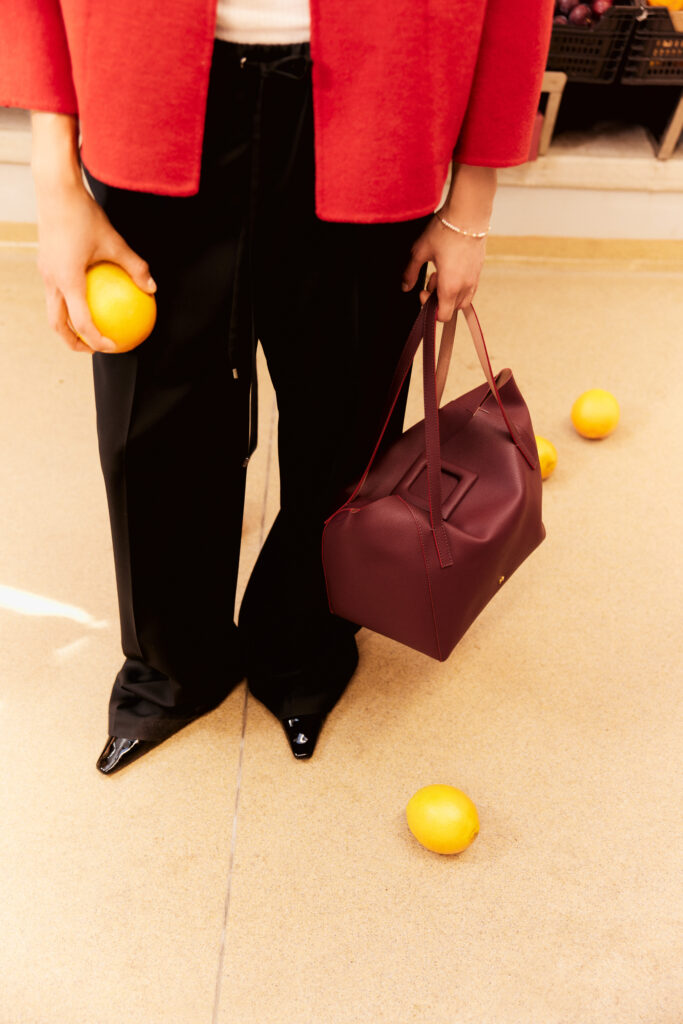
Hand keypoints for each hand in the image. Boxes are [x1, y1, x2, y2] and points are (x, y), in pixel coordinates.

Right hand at [35, 181, 155, 353]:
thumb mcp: (115, 242)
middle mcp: (52, 280)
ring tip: (87, 328)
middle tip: (93, 349)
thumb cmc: (84, 214)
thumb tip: (152, 287)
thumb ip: (134, 267)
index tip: (112, 347)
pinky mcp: (45, 262)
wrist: (54, 189)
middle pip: (57, 323)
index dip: (96, 340)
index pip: (81, 322)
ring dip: (68, 323)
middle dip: (73, 342)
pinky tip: (87, 296)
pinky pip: (55, 290)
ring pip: (53, 308)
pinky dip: (68, 301)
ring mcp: (45, 272)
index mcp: (67, 281)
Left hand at [401, 214, 486, 323]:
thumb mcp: (420, 251)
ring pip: (462, 300)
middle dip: (439, 301)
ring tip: (441, 274)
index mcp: (450, 287)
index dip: (429, 309)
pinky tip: (451, 267)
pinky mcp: (479, 269)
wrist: (469, 213)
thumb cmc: (444, 231)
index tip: (422, 291)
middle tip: (431, 281)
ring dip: (450, 294)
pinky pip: (470, 288)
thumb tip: (405, 287)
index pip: (442, 316)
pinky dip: (459, 285)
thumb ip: (410, 272)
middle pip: (452, 309)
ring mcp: (475, 278)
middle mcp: (465, 287)